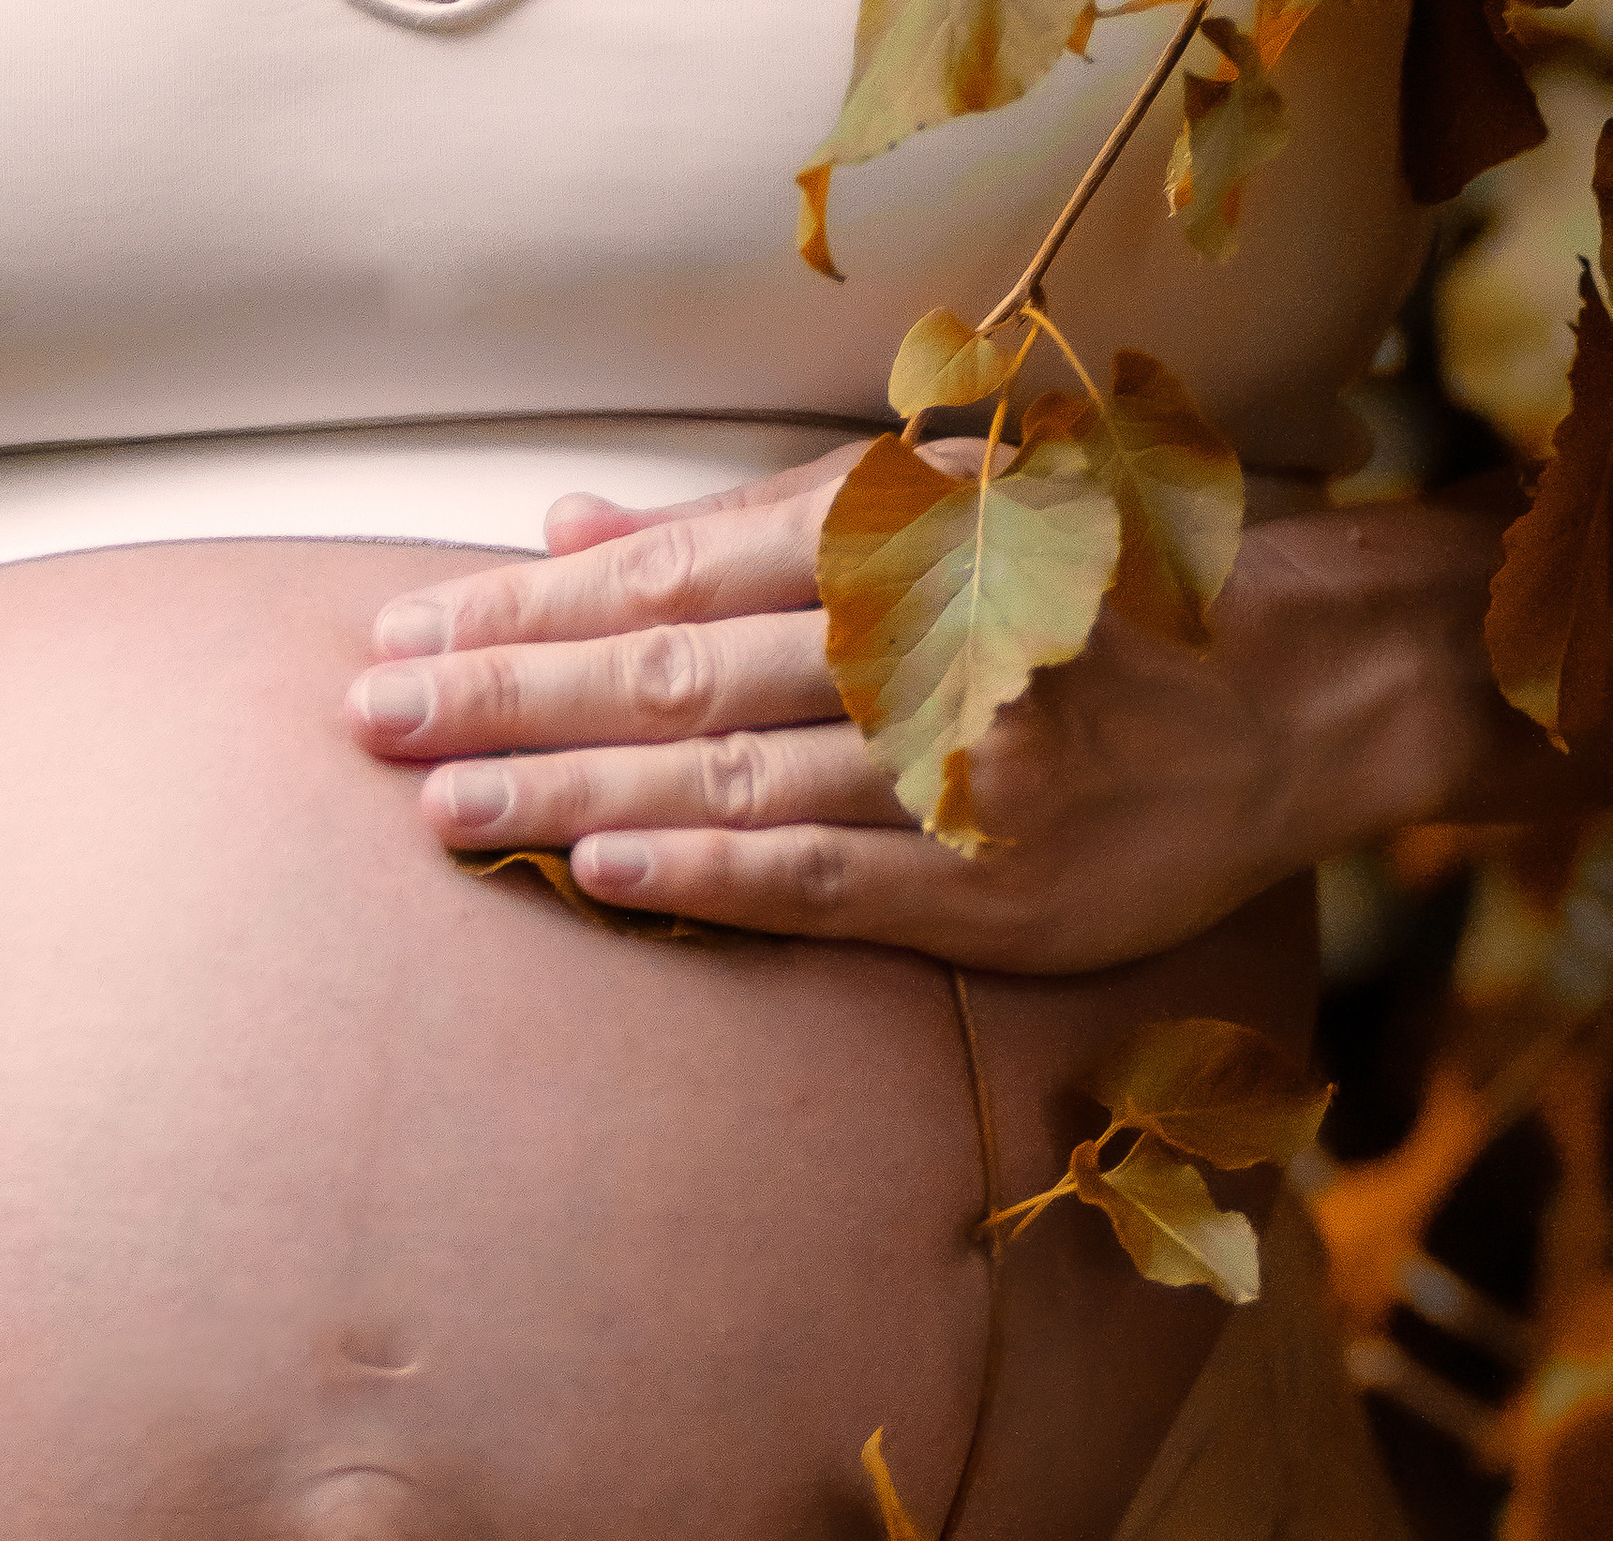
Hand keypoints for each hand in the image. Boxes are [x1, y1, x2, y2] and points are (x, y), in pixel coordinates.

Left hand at [345, 450, 1511, 973]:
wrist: (1301, 690)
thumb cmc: (1089, 595)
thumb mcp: (930, 519)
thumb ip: (739, 537)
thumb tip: (566, 531)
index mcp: (885, 544)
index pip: (662, 582)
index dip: (520, 613)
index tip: (403, 633)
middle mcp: (905, 646)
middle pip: (666, 675)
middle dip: (506, 699)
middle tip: (371, 720)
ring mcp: (944, 772)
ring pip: (721, 779)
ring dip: (567, 789)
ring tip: (440, 802)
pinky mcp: (980, 888)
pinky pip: (816, 880)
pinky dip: (701, 871)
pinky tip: (593, 867)